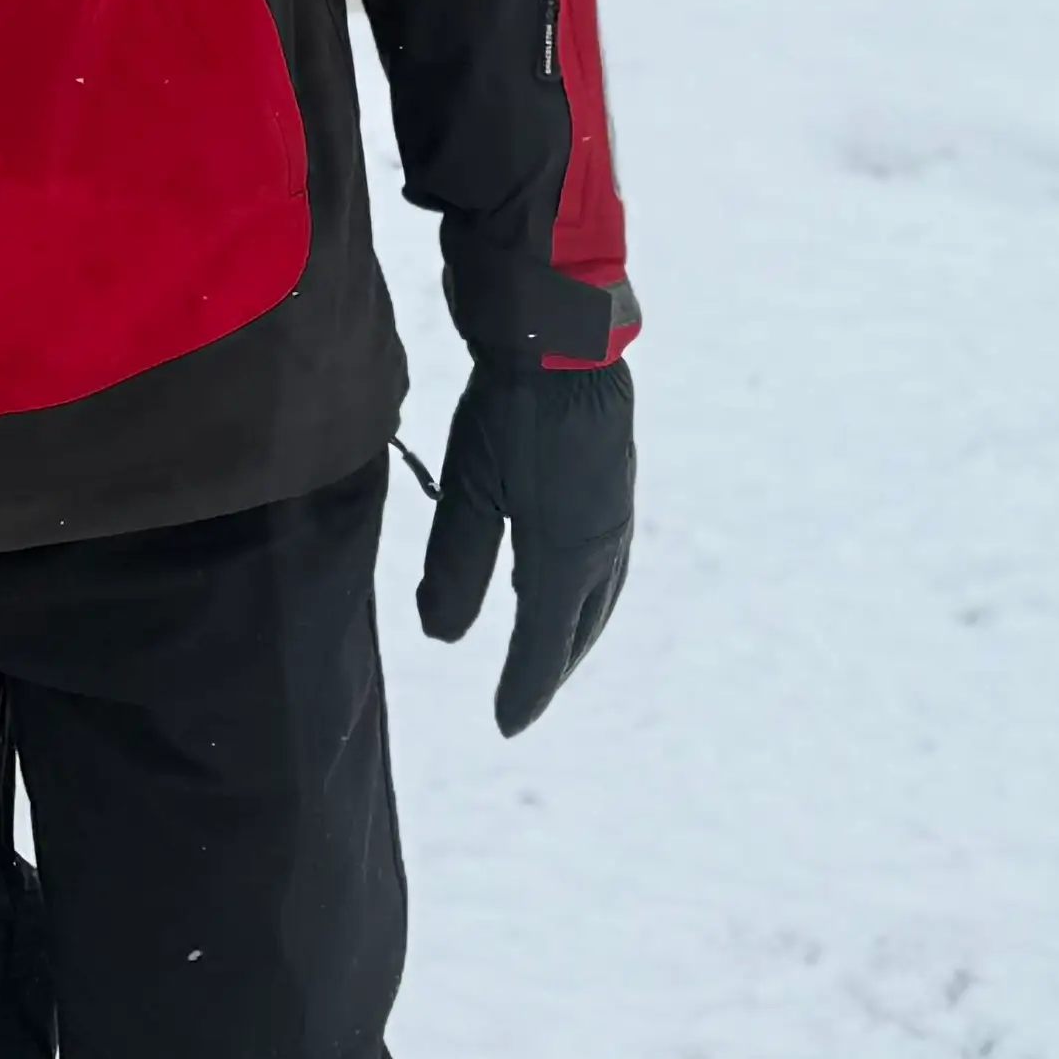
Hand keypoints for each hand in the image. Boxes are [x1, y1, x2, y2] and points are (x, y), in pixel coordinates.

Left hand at [411, 358, 631, 736]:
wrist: (565, 332)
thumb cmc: (511, 410)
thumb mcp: (470, 488)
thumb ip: (456, 566)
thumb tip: (442, 637)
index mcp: (567, 557)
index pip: (545, 646)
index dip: (524, 688)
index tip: (505, 725)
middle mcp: (604, 546)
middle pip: (580, 628)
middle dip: (554, 667)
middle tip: (526, 697)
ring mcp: (617, 515)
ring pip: (600, 595)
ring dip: (575, 630)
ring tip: (552, 648)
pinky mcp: (616, 486)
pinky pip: (607, 562)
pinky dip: (588, 591)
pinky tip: (570, 579)